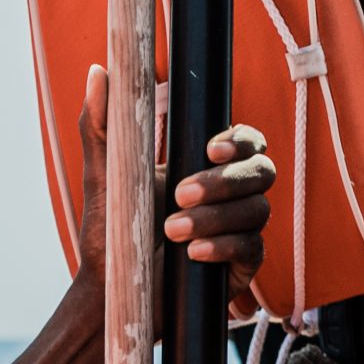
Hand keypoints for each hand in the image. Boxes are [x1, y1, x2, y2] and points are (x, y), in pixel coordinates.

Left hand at [75, 64, 276, 320]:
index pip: (246, 140)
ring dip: (216, 217)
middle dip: (225, 181)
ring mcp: (242, 228)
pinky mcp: (244, 264)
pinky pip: (253, 247)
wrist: (111, 292)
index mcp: (208, 165)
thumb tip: (101, 71)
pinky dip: (223, 247)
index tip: (209, 148)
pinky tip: (192, 254)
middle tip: (179, 195)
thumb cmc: (110, 230)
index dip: (239, 140)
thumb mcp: (104, 173)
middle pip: (262, 170)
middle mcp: (233, 193)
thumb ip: (104, 122)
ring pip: (258, 209)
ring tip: (172, 231)